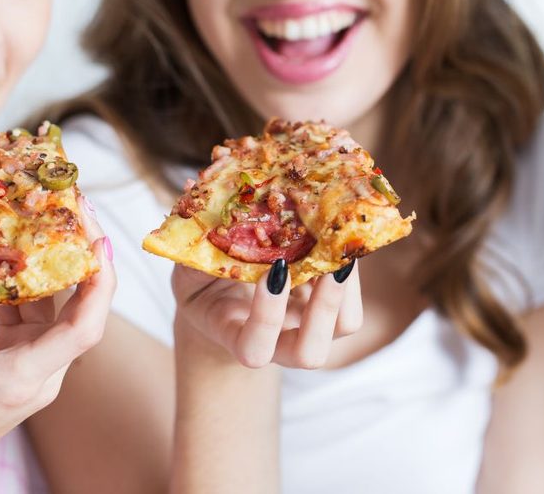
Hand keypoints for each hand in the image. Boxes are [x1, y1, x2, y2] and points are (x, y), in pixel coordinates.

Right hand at [0, 204, 116, 491]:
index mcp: (22, 377)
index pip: (83, 329)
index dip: (100, 283)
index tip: (100, 240)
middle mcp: (42, 374)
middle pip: (81, 310)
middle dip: (82, 257)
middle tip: (74, 208)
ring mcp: (37, 369)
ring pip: (59, 309)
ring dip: (53, 267)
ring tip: (46, 220)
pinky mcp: (24, 363)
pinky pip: (36, 317)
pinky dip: (26, 286)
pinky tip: (11, 253)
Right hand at [172, 258, 362, 368]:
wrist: (222, 298)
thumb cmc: (203, 282)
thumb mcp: (192, 265)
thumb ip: (196, 246)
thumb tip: (196, 189)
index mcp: (235, 334)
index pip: (254, 349)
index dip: (266, 318)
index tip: (273, 271)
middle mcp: (277, 342)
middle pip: (309, 353)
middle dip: (323, 308)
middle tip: (326, 265)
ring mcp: (305, 327)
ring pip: (341, 328)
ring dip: (345, 290)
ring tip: (339, 250)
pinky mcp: (327, 311)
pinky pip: (350, 306)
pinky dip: (352, 277)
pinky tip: (339, 245)